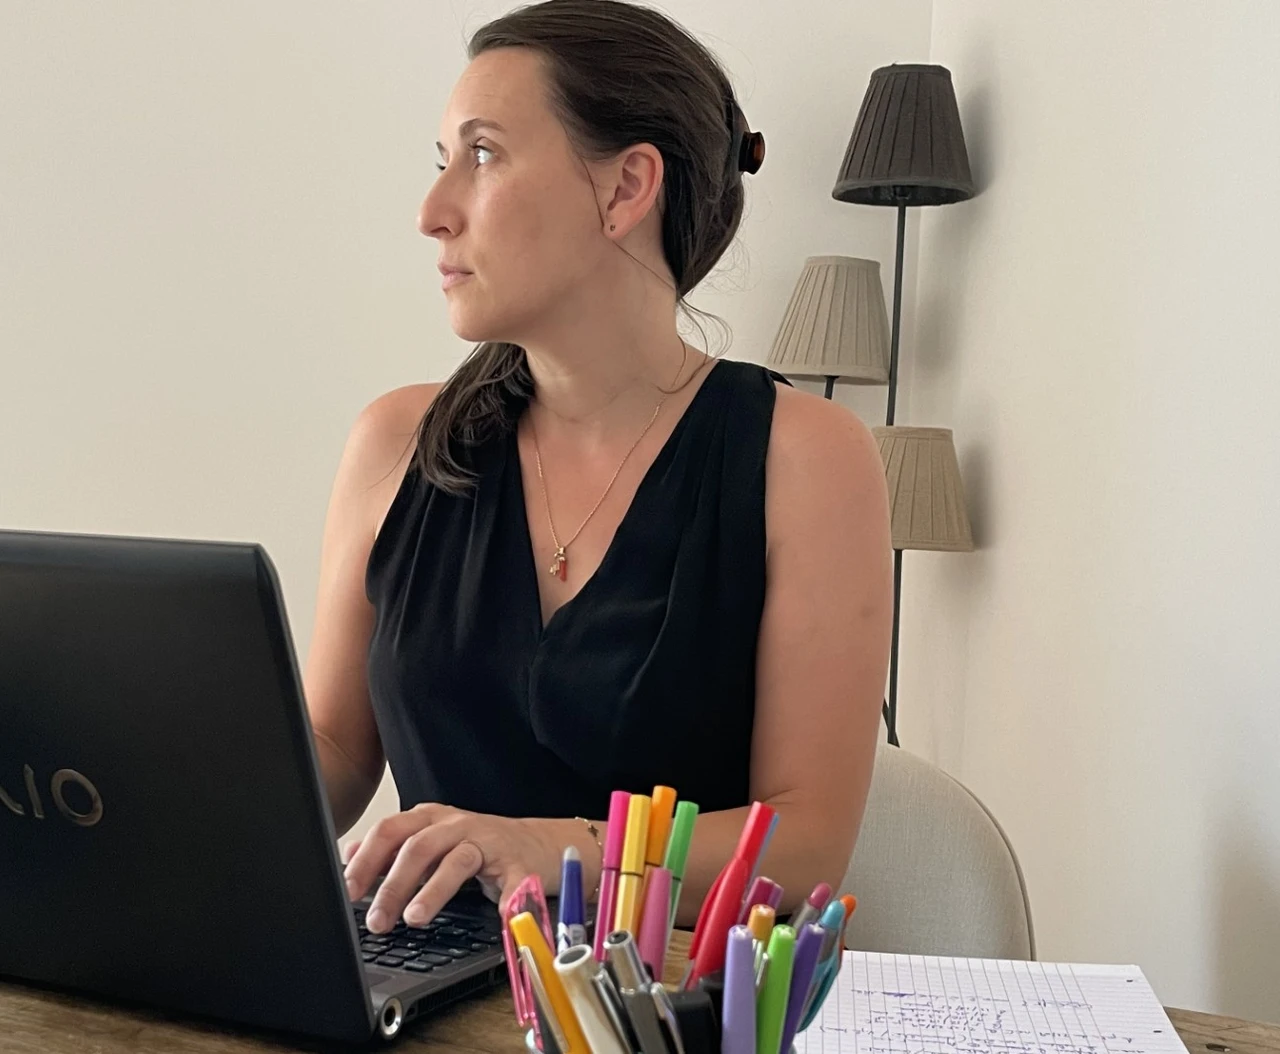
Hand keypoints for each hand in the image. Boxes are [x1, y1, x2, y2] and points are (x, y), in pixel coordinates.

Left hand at [341, 804, 586, 933]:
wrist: (537, 844)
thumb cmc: (478, 846)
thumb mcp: (430, 841)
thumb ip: (392, 848)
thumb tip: (348, 856)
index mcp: (430, 819)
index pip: (389, 832)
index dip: (366, 860)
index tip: (347, 890)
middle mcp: (456, 825)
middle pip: (418, 847)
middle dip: (393, 884)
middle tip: (377, 919)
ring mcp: (488, 841)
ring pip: (456, 860)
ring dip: (433, 891)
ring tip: (415, 918)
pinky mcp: (519, 862)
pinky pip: (513, 880)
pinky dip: (507, 899)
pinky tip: (499, 916)